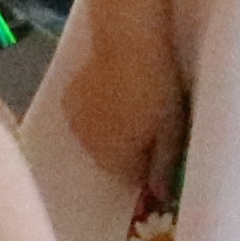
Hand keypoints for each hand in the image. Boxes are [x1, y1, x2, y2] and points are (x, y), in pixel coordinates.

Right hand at [59, 20, 186, 203]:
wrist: (128, 45)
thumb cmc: (157, 89)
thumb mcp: (172, 130)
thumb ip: (163, 166)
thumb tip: (159, 195)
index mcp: (116, 160)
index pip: (131, 178)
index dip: (148, 167)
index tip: (162, 149)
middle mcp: (89, 149)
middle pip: (111, 160)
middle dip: (128, 151)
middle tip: (151, 125)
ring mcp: (75, 124)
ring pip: (96, 139)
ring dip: (111, 132)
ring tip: (131, 106)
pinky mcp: (68, 99)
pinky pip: (85, 117)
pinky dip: (97, 112)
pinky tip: (112, 93)